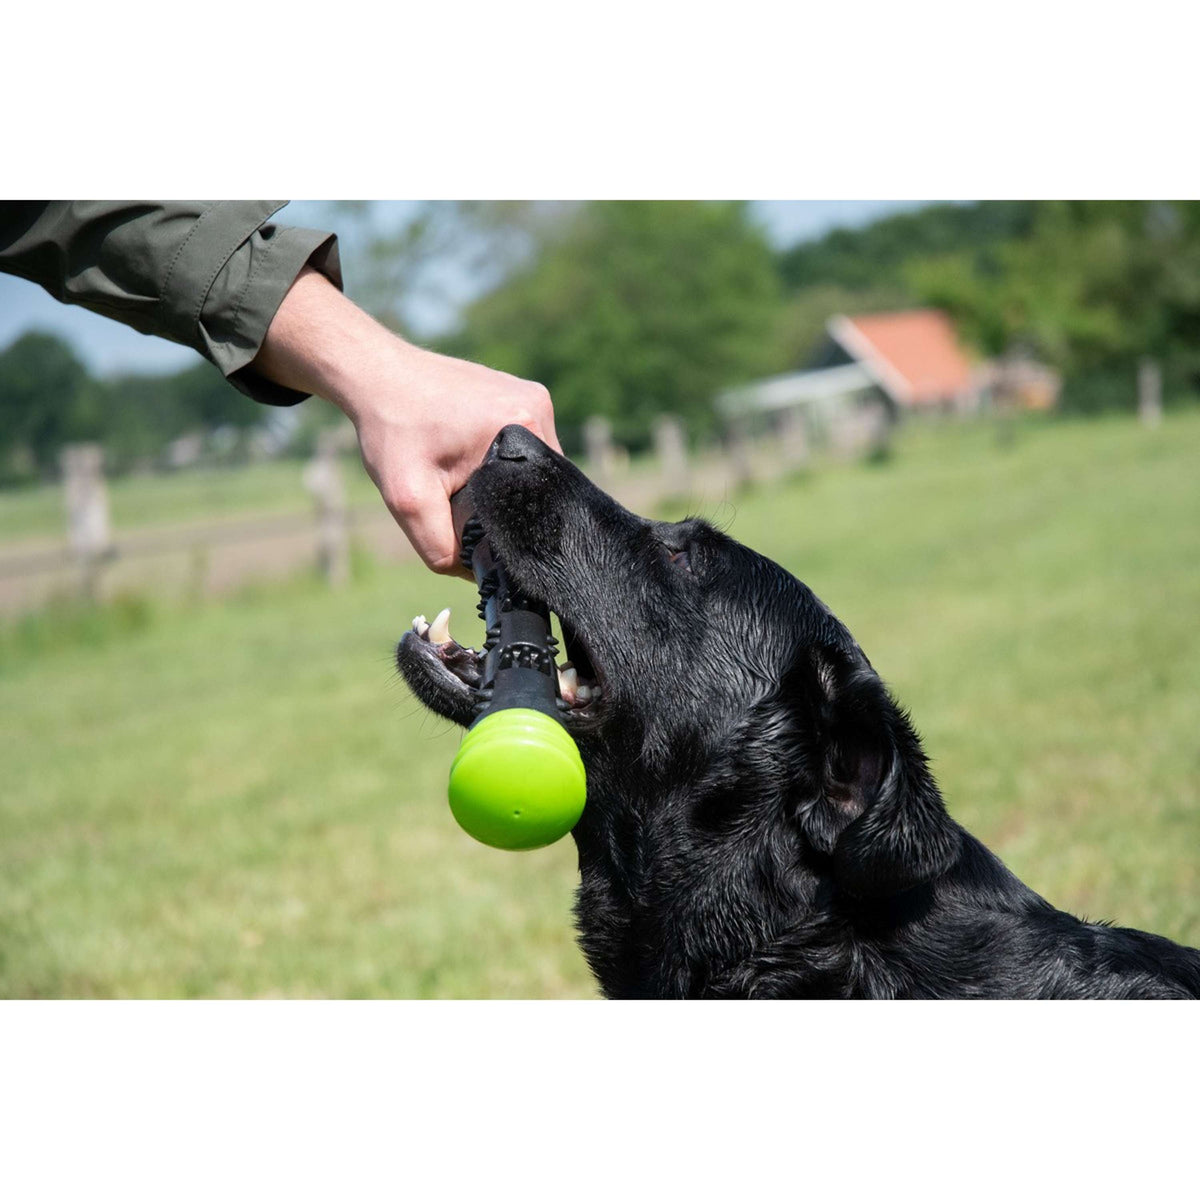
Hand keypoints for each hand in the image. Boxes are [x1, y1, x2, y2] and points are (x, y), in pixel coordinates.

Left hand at [253, 267, 560, 574]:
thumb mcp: (408, 500)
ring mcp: (533, 396)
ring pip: (531, 465)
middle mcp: (538, 407)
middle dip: (508, 504)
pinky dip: (499, 458)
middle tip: (465, 502)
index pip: (543, 499)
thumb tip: (474, 576)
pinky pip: (523, 442)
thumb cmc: (390, 430)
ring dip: (504, 481)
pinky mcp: (522, 393)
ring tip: (464, 474)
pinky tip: (467, 456)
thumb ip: (440, 548)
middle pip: (538, 483)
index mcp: (525, 427)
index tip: (487, 530)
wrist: (374, 375)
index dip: (518, 525)